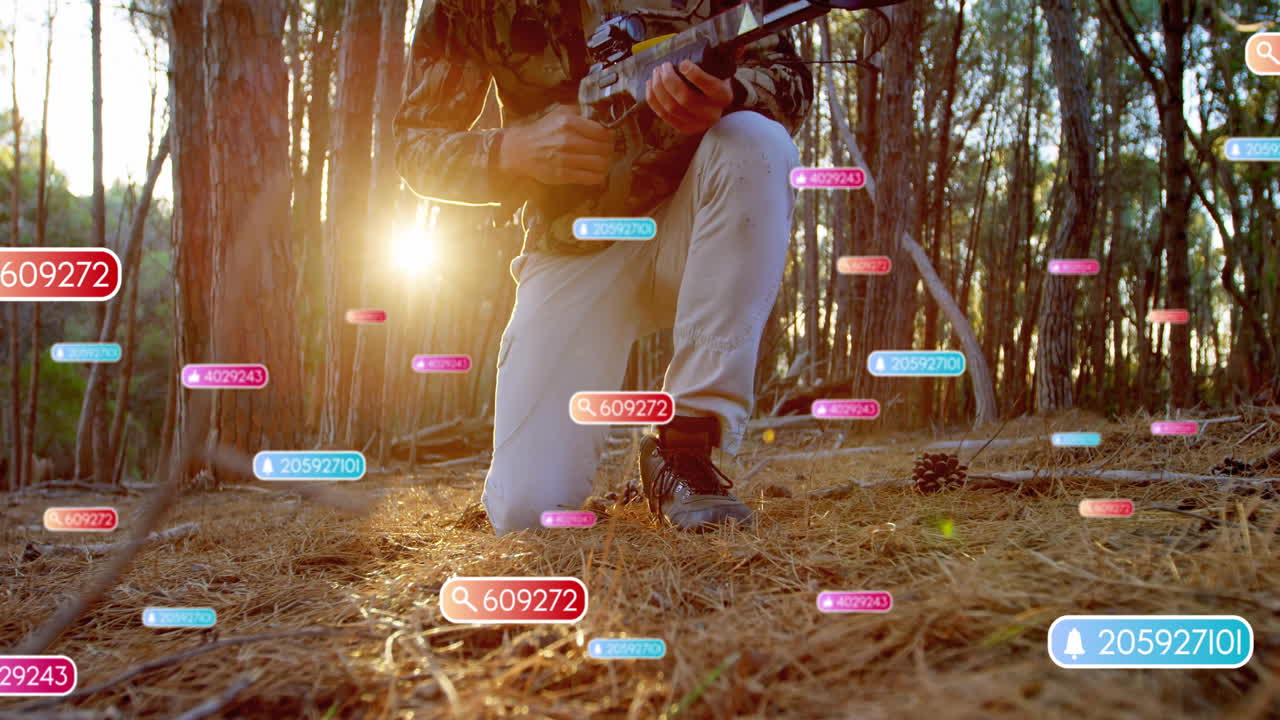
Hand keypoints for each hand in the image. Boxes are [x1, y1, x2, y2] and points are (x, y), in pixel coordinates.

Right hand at [498, 105, 612, 184]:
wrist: (520, 150)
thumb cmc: (543, 130)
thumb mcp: (560, 113)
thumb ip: (581, 112)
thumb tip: (603, 115)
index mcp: (569, 122)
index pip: (602, 131)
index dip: (609, 136)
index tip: (608, 137)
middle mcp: (568, 140)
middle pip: (604, 148)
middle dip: (609, 150)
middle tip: (607, 150)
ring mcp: (565, 159)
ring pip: (601, 164)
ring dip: (606, 163)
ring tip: (603, 161)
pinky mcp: (563, 175)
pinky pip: (591, 177)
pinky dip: (599, 176)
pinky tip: (597, 172)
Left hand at [646, 60, 733, 134]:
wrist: (717, 106)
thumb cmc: (717, 81)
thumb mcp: (725, 69)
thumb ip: (730, 55)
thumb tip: (739, 44)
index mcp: (723, 96)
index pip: (708, 86)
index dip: (693, 74)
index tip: (682, 62)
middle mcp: (712, 113)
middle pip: (685, 98)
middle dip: (669, 80)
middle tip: (663, 66)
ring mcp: (697, 124)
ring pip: (671, 107)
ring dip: (658, 88)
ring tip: (656, 72)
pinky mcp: (683, 128)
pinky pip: (663, 115)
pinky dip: (653, 99)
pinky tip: (650, 85)